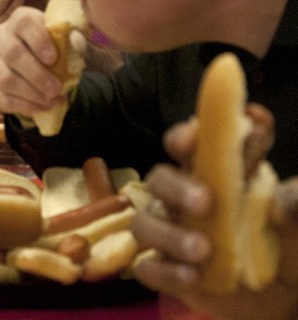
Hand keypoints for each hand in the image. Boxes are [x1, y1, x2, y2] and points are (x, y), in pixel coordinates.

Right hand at [0, 4, 65, 117]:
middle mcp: (0, 35)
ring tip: (52, 100)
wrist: (36, 63)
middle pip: (12, 53)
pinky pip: (2, 98)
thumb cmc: (53, 47)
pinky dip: (25, 106)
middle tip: (56, 88)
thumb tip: (76, 40)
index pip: (24, 23)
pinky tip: (43, 107)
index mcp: (20, 19)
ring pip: (5, 78)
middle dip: (36, 74)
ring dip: (31, 93)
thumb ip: (76, 40)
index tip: (53, 58)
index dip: (38, 40)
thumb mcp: (67, 41)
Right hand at [131, 106, 297, 319]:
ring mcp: (173, 235)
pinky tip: (192, 277)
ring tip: (202, 250)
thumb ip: (284, 184)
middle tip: (205, 203)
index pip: (183, 145)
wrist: (287, 294)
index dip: (182, 138)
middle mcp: (183, 199)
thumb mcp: (293, 213)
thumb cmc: (286, 241)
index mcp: (210, 174)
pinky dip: (164, 271)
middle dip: (175, 188)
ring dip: (168, 234)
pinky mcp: (170, 272)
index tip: (191, 142)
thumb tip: (263, 133)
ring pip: (144, 223)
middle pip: (158, 180)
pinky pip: (147, 268)